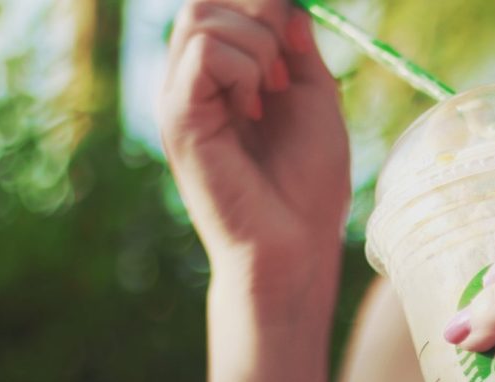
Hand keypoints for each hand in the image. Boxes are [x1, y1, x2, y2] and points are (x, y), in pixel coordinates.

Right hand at [159, 0, 349, 308]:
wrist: (295, 245)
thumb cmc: (309, 185)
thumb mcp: (315, 99)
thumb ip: (298, 48)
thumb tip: (288, 5)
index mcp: (223, 76)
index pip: (223, 4)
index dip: (263, 7)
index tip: (296, 46)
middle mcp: (193, 82)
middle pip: (205, 0)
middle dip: (260, 14)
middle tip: (287, 72)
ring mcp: (181, 98)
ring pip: (202, 15)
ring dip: (257, 45)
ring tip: (274, 95)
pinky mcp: (179, 118)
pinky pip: (206, 52)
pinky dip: (244, 69)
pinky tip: (256, 110)